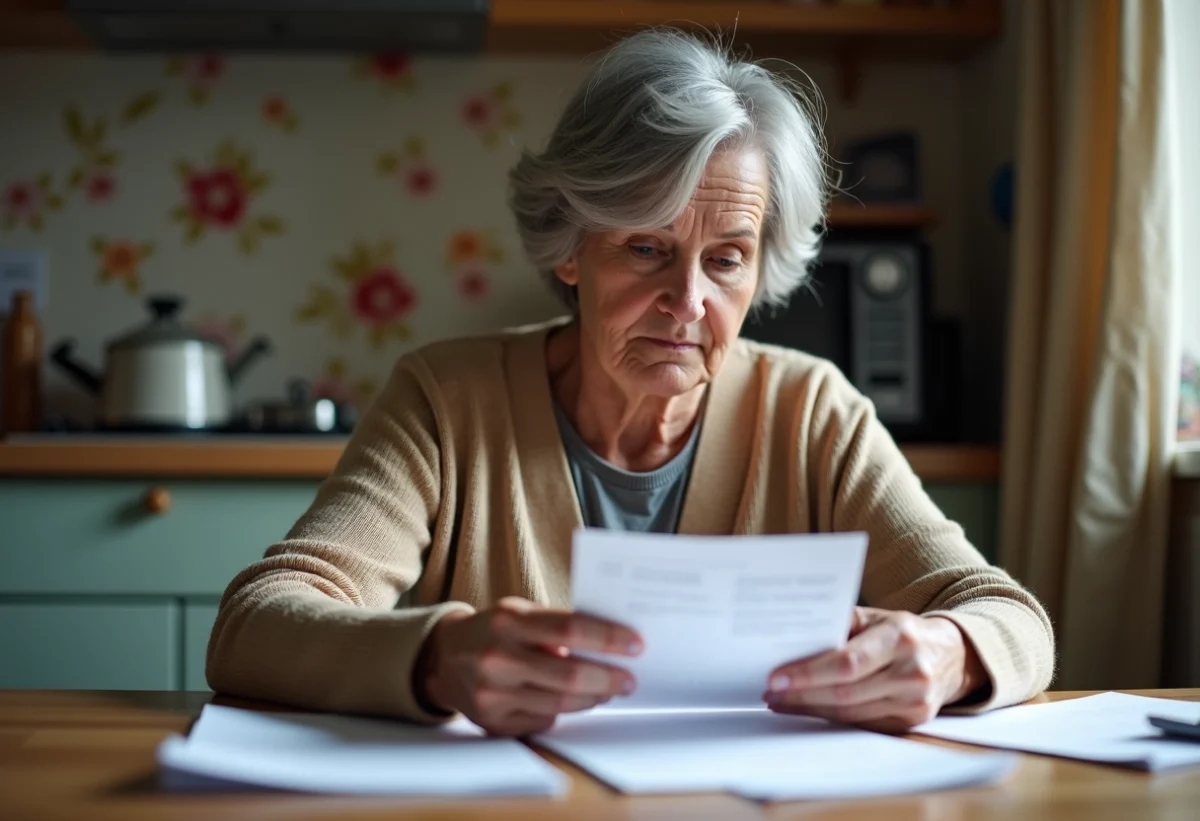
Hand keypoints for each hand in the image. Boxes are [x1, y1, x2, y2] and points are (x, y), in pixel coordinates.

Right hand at [415, 597, 642, 736]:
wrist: (444, 659)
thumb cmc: (495, 631)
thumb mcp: (519, 613)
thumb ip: (558, 625)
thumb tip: (612, 645)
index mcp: (509, 621)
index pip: (570, 629)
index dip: (608, 638)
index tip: (637, 644)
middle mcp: (498, 658)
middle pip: (570, 675)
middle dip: (609, 678)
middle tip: (630, 679)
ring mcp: (493, 694)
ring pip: (561, 703)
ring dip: (593, 697)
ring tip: (609, 689)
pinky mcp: (493, 722)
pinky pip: (545, 720)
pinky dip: (565, 710)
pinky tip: (576, 700)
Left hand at [763, 607, 986, 733]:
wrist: (952, 655)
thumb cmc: (901, 631)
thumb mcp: (877, 616)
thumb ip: (841, 624)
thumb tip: (794, 636)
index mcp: (900, 636)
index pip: (847, 662)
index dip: (809, 673)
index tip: (777, 677)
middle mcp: (912, 671)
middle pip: (845, 692)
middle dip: (802, 694)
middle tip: (771, 692)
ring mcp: (916, 701)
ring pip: (851, 713)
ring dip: (811, 709)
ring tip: (782, 702)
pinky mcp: (914, 721)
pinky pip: (864, 725)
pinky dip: (833, 719)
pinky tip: (810, 711)